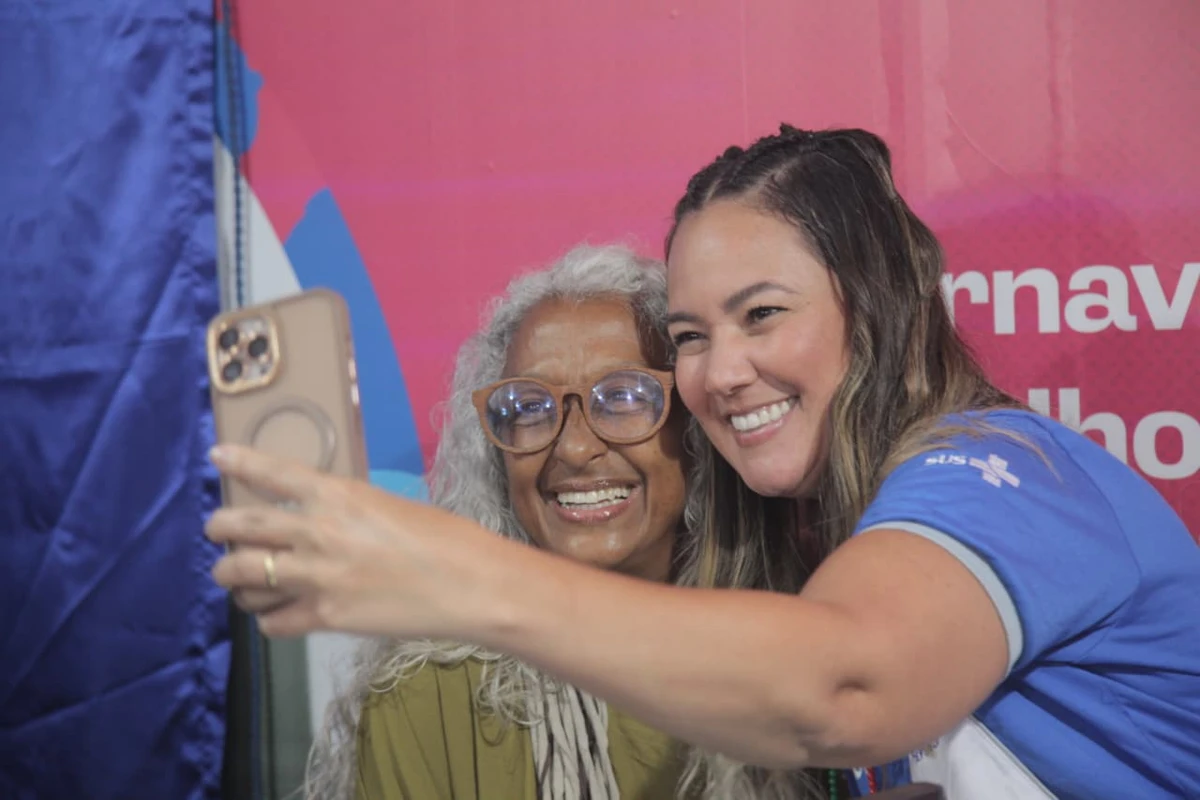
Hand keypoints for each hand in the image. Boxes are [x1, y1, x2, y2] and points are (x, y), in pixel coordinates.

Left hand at [205, 444, 488, 638]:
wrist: (470, 584)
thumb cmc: (445, 537)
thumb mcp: (388, 505)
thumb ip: (346, 511)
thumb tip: (323, 521)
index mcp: (337, 494)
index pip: (272, 473)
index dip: (239, 462)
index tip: (217, 455)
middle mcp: (316, 531)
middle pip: (241, 527)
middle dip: (219, 529)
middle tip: (218, 531)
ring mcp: (316, 577)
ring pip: (241, 577)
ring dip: (232, 577)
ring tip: (239, 579)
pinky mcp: (324, 617)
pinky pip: (271, 622)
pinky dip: (268, 618)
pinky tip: (277, 615)